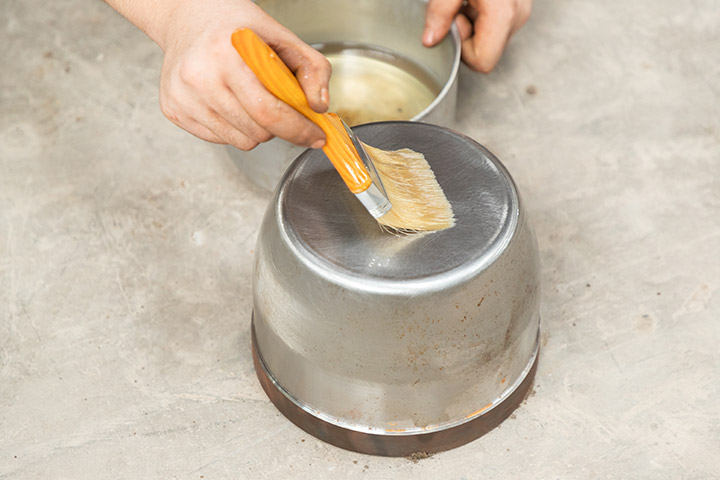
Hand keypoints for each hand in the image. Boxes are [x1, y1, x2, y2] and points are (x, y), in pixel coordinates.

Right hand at [117, 0, 330, 150]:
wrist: (189, 18)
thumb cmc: (236, 27)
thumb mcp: (281, 36)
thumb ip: (312, 68)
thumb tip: (320, 106)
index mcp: (225, 54)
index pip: (268, 111)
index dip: (298, 130)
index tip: (315, 136)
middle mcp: (198, 77)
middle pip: (257, 132)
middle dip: (279, 127)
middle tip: (279, 106)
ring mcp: (182, 96)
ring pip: (240, 141)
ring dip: (257, 129)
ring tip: (251, 99)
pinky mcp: (174, 110)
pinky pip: (220, 139)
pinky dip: (235, 128)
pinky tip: (231, 102)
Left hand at [423, 0, 531, 72]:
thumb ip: (439, 12)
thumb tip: (430, 41)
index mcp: (503, 14)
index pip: (483, 63)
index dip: (463, 49)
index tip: (456, 23)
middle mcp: (517, 16)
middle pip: (485, 53)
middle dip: (466, 35)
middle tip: (460, 7)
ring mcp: (521, 13)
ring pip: (490, 41)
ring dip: (473, 25)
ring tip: (468, 0)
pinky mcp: (518, 9)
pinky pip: (495, 28)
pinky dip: (481, 16)